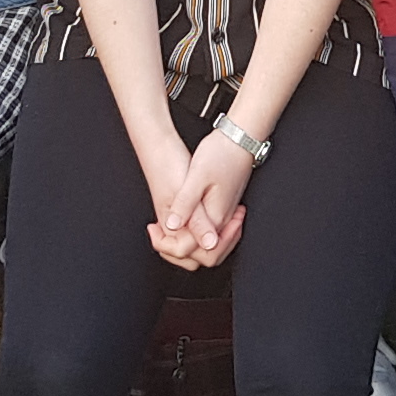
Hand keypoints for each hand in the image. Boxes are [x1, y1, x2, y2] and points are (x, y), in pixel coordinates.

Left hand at [149, 123, 253, 270]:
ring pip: (210, 247)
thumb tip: (172, 226)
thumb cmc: (221, 153)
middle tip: (160, 234)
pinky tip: (186, 220)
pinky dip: (199, 234)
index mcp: (214, 217)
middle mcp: (223, 221)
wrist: (240, 138)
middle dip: (180, 252)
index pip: (192, 252)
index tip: (154, 229)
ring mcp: (227, 215)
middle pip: (206, 257)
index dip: (168, 246)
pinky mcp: (227, 207)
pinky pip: (214, 233)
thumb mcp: (197, 177)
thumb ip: (186, 205)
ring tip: (169, 230)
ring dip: (190, 245)